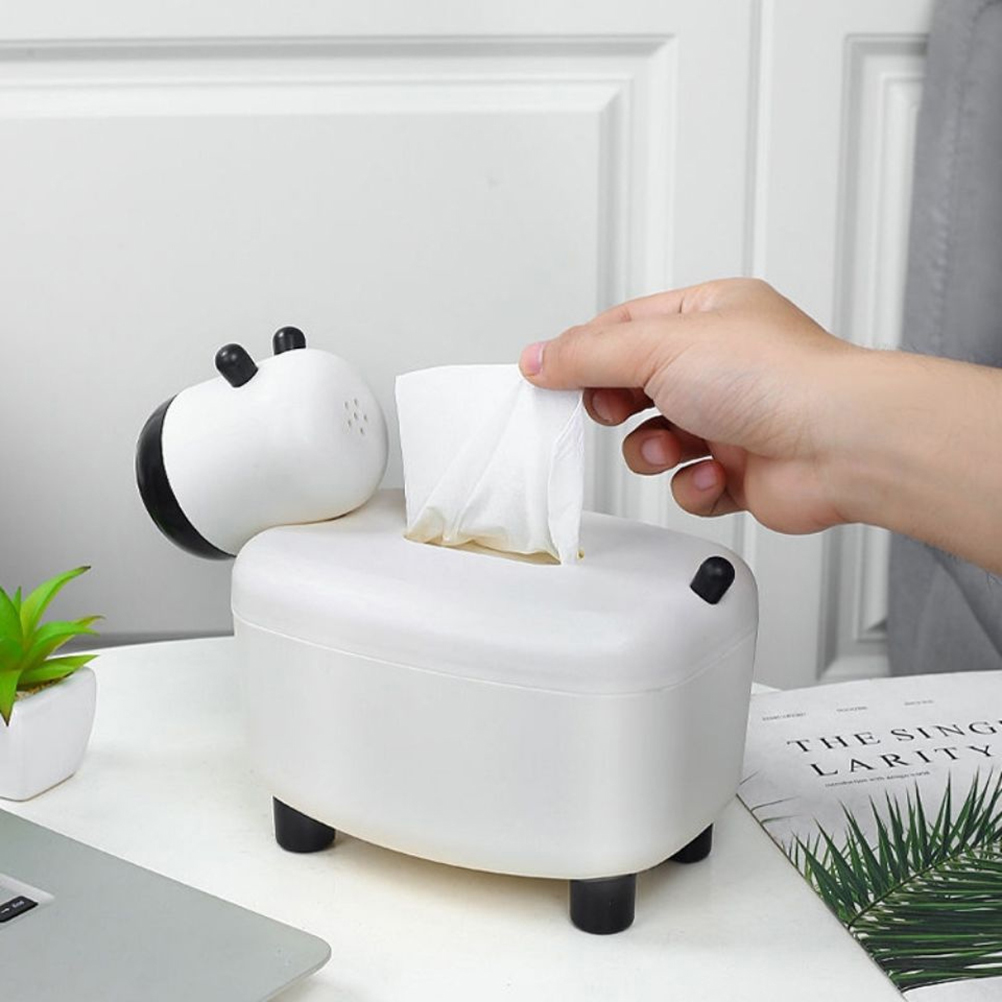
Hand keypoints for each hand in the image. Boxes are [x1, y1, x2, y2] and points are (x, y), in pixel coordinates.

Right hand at [519, 279, 861, 533]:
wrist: (840, 444)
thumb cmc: (777, 379)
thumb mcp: (658, 345)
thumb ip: (588, 354)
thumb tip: (539, 358)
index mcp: (707, 316)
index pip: (624, 328)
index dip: (583, 353)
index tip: (548, 376)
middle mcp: (720, 365)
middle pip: (633, 386)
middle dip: (618, 405)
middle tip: (614, 407)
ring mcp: (730, 419)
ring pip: (654, 441)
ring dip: (654, 449)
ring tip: (675, 445)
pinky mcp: (739, 471)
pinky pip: (687, 483)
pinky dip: (693, 483)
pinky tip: (717, 471)